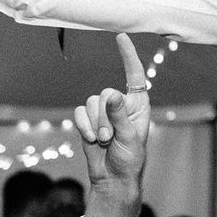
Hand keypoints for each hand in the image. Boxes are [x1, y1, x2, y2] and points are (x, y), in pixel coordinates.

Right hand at [74, 34, 150, 216]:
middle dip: (104, 117)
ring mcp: (102, 112)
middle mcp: (120, 104)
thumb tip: (111, 94)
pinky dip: (83, 126)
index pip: (134, 75)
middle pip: (104, 93)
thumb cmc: (129, 159)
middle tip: (110, 137)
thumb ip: (119, 115)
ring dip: (94, 125)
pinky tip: (91, 139)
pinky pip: (79, 112)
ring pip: (90, 104)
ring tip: (103, 141)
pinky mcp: (87, 121)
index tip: (121, 37)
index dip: (128, 56)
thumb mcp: (129, 137)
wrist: (112, 178)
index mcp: (138, 105)